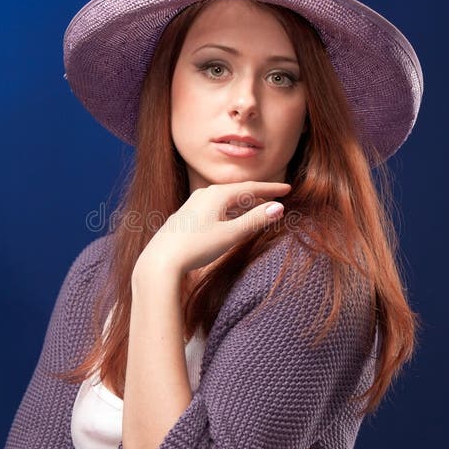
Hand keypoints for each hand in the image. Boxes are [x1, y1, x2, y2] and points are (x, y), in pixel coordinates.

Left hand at [136, 181, 291, 276]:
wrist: (161, 260)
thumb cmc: (196, 247)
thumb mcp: (230, 234)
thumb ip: (255, 220)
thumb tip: (278, 207)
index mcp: (217, 195)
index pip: (250, 188)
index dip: (270, 189)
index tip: (287, 189)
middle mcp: (203, 195)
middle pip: (237, 192)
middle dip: (258, 195)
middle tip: (276, 197)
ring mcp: (192, 205)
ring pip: (224, 201)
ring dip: (243, 204)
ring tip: (257, 209)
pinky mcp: (186, 217)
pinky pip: (214, 209)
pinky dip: (228, 212)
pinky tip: (229, 220)